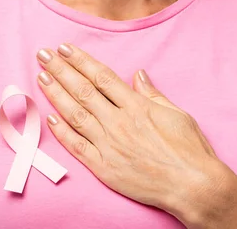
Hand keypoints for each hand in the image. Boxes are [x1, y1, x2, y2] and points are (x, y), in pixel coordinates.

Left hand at [35, 43, 222, 214]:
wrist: (194, 187)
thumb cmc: (190, 150)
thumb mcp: (177, 114)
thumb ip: (153, 94)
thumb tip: (138, 74)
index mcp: (137, 107)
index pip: (102, 77)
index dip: (81, 61)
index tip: (65, 49)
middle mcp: (119, 122)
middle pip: (83, 90)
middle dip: (61, 70)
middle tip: (43, 55)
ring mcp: (109, 145)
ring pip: (75, 114)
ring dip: (56, 94)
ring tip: (41, 77)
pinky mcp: (104, 167)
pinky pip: (77, 146)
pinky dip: (62, 132)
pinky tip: (49, 117)